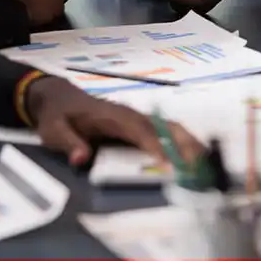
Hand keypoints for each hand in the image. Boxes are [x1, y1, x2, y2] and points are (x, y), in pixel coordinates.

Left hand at [25, 75, 203, 166]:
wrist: (56, 96)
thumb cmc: (56, 116)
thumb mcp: (54, 130)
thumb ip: (68, 143)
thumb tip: (82, 158)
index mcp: (113, 116)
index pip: (139, 132)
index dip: (155, 146)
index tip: (170, 163)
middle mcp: (129, 115)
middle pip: (162, 127)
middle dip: (183, 143)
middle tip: (201, 162)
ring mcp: (135, 118)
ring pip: (167, 127)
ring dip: (187, 141)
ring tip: (206, 160)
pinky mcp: (136, 124)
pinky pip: (163, 130)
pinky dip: (180, 140)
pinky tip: (193, 154)